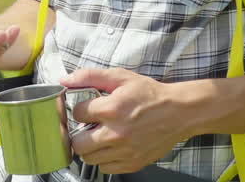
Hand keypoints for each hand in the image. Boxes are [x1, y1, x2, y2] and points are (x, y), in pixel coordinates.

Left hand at [62, 67, 191, 173]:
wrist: (179, 112)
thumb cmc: (150, 94)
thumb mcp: (121, 77)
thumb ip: (90, 76)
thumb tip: (65, 80)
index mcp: (111, 109)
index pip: (77, 113)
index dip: (80, 109)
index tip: (88, 109)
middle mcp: (116, 133)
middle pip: (78, 143)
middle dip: (79, 133)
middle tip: (89, 127)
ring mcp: (124, 151)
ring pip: (89, 158)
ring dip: (90, 147)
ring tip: (100, 136)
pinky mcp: (133, 163)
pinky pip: (105, 168)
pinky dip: (105, 159)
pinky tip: (112, 147)